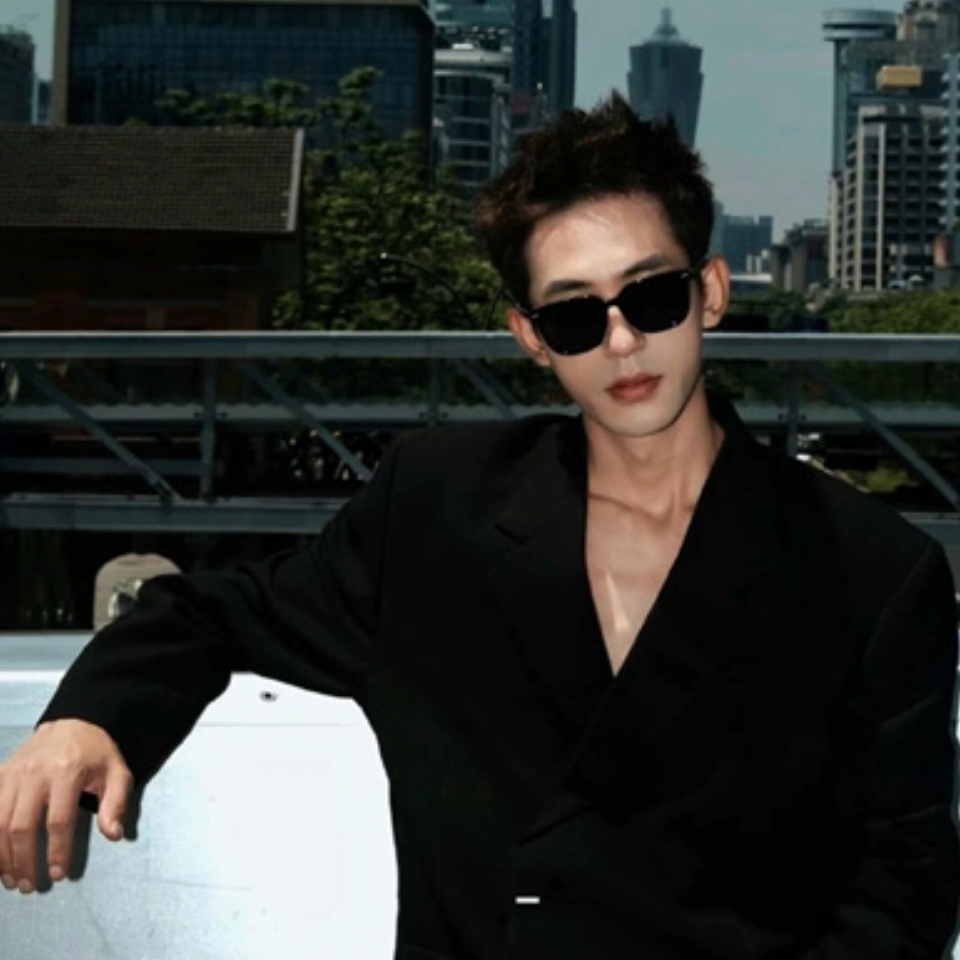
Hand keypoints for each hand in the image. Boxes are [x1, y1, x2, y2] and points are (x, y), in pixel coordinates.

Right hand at [0, 719, 131, 892]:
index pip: (58, 821)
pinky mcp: (1, 774)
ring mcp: (14, 773)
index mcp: (67, 772)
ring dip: (2, 856)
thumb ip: (116, 804)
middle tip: (31, 885)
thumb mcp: (117, 772)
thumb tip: (113, 835)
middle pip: (22, 826)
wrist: (74, 722)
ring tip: (12, 878)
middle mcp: (35, 773)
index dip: (57, 851)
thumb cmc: (96, 752)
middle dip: (24, 861)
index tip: (58, 874)